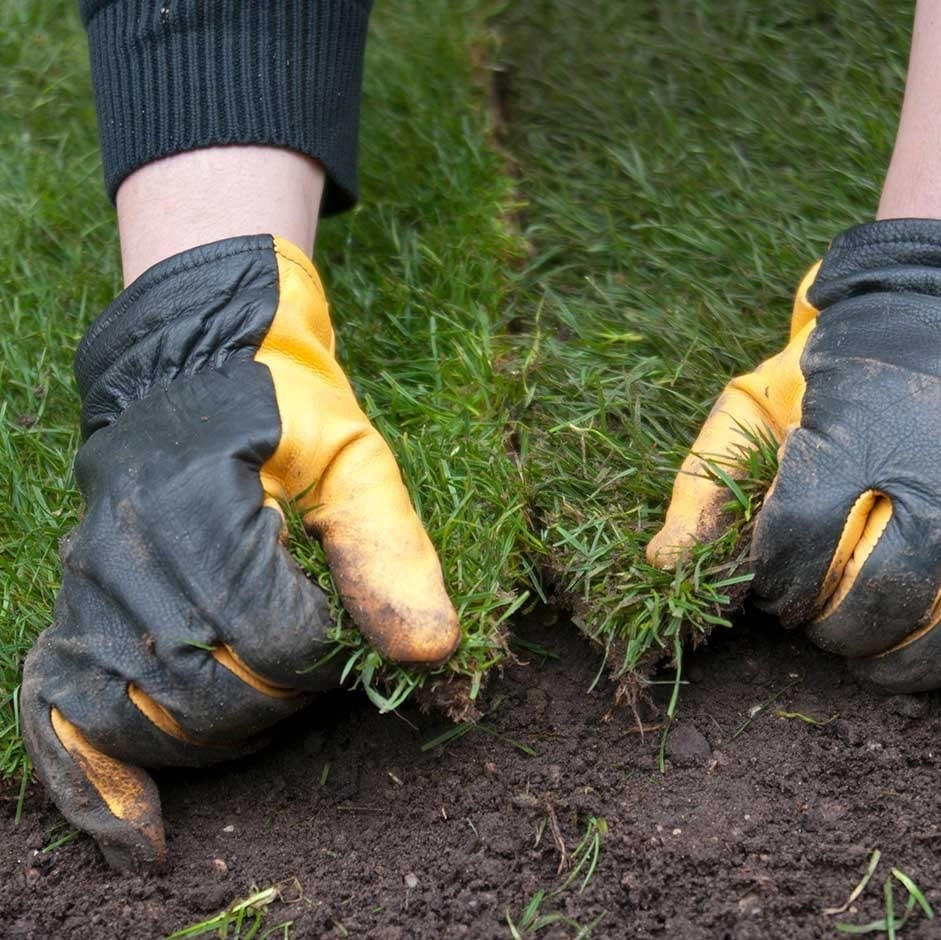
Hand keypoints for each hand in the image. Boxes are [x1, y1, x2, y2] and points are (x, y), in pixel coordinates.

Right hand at [20, 235, 459, 868]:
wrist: (197, 370)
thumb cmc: (285, 408)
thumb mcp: (356, 458)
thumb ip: (390, 549)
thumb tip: (431, 652)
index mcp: (202, 507)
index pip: (278, 642)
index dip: (330, 656)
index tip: (345, 631)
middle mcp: (129, 553)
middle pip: (213, 693)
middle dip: (283, 699)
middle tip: (311, 661)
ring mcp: (91, 586)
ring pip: (149, 718)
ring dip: (221, 736)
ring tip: (262, 703)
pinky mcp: (76, 609)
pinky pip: (63, 716)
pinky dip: (97, 786)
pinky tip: (138, 834)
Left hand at [648, 219, 940, 692]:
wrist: (910, 323)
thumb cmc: (812, 379)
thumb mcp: (745, 414)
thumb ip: (701, 490)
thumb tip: (662, 566)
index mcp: (851, 431)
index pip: (803, 531)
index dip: (775, 577)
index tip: (764, 587)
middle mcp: (926, 465)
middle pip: (878, 587)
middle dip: (830, 623)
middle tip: (808, 618)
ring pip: (939, 614)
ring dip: (889, 650)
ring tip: (857, 646)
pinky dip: (935, 649)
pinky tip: (907, 647)